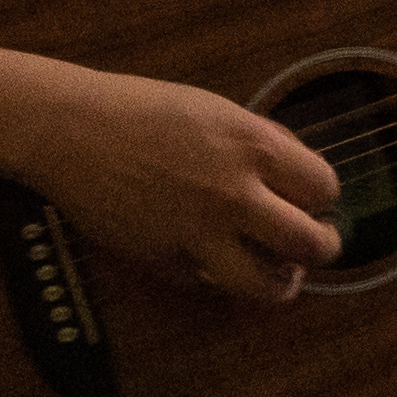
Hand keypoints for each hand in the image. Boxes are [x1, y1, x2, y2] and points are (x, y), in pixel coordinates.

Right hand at [20, 64, 343, 307]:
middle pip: (308, 243)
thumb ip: (262, 143)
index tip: (316, 203)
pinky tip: (218, 263)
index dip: (323, 198)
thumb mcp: (220, 111)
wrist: (73, 131)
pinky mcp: (163, 261)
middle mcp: (234, 194)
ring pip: (263, 285)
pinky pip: (208, 284)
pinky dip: (218, 278)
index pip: (323, 188)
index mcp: (255, 147)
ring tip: (282, 276)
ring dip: (281, 284)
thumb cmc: (146, 111)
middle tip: (317, 248)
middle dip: (321, 249)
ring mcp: (198, 233)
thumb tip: (296, 172)